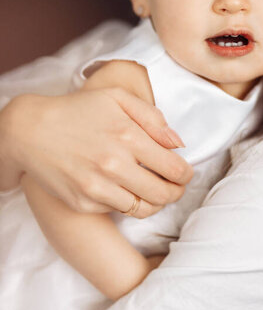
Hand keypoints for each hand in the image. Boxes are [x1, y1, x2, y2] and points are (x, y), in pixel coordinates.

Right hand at [0, 88, 192, 216]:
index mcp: (128, 136)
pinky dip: (127, 203)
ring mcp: (98, 187)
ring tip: (156, 193)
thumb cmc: (77, 110)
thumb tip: (178, 144)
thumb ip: (152, 118)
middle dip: (177, 192)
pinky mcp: (84, 203)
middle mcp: (115, 165)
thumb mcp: (116, 98)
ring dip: (156, 203)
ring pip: (144, 209)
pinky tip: (124, 190)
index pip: (175, 168)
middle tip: (176, 188)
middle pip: (164, 194)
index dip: (186, 174)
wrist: (30, 131)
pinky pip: (118, 210)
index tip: (185, 173)